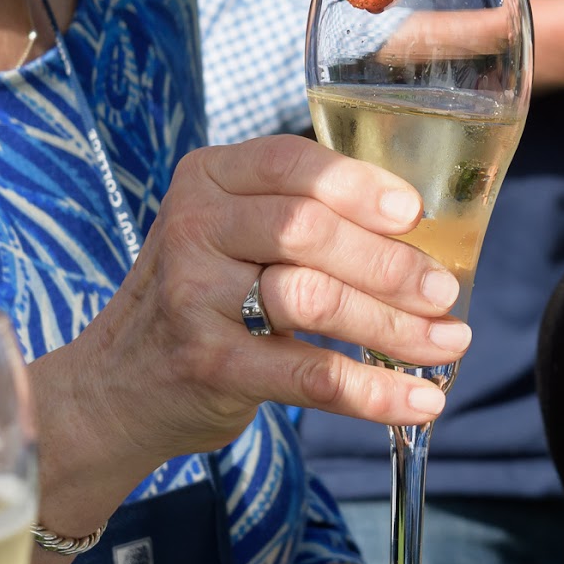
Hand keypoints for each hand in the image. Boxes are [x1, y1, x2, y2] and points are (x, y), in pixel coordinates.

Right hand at [41, 136, 471, 505]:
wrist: (115, 387)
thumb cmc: (199, 302)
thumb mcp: (229, 236)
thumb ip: (299, 218)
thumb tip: (417, 234)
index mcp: (208, 179)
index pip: (294, 163)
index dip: (361, 185)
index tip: (414, 214)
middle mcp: (194, 227)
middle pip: (310, 230)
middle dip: (390, 264)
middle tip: (444, 292)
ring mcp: (195, 296)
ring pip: (314, 297)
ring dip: (393, 326)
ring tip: (447, 344)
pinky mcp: (209, 363)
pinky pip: (309, 373)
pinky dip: (374, 391)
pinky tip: (420, 400)